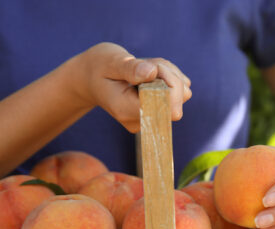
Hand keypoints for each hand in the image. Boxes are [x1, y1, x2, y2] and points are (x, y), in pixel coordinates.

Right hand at [68, 42, 191, 131]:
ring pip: (182, 92)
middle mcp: (143, 120)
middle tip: (145, 64)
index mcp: (127, 111)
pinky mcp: (161, 110)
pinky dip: (169, 76)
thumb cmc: (99, 67)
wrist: (91, 78)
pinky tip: (149, 72)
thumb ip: (130, 68)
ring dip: (168, 73)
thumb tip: (151, 73)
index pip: (167, 106)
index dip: (167, 81)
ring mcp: (153, 117)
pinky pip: (180, 91)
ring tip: (143, 67)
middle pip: (179, 99)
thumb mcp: (110, 61)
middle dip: (168, 74)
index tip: (151, 67)